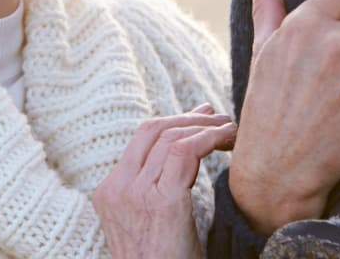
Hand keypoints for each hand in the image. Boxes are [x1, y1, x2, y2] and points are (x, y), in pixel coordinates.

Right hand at [92, 105, 236, 258]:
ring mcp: (136, 195)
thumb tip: (184, 145)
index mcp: (109, 193)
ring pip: (172, 137)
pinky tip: (227, 141)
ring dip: (207, 127)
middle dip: (189, 117)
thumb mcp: (149, 221)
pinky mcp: (162, 203)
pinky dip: (210, 138)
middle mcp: (118, 189)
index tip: (200, 117)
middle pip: (153, 129)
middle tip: (217, 117)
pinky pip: (186, 151)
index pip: (141, 139)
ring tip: (230, 131)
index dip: (173, 121)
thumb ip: (155, 186)